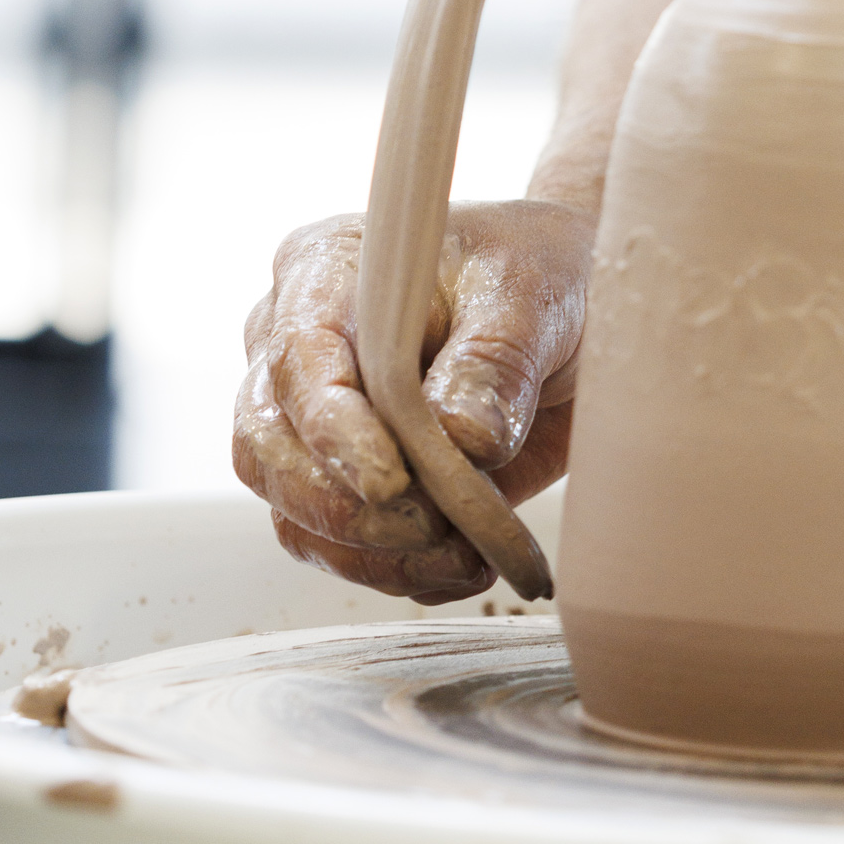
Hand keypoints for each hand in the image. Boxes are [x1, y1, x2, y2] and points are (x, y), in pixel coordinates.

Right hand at [233, 199, 593, 600]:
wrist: (575, 311)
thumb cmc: (539, 272)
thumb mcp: (532, 294)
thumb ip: (494, 359)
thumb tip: (461, 436)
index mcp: (325, 272)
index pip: (297, 359)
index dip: (333, 429)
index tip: (393, 480)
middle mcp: (301, 350)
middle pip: (268, 448)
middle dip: (345, 505)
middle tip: (433, 525)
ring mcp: (317, 423)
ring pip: (294, 513)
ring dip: (375, 552)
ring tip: (466, 555)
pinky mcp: (353, 485)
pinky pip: (342, 550)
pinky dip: (400, 571)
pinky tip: (464, 564)